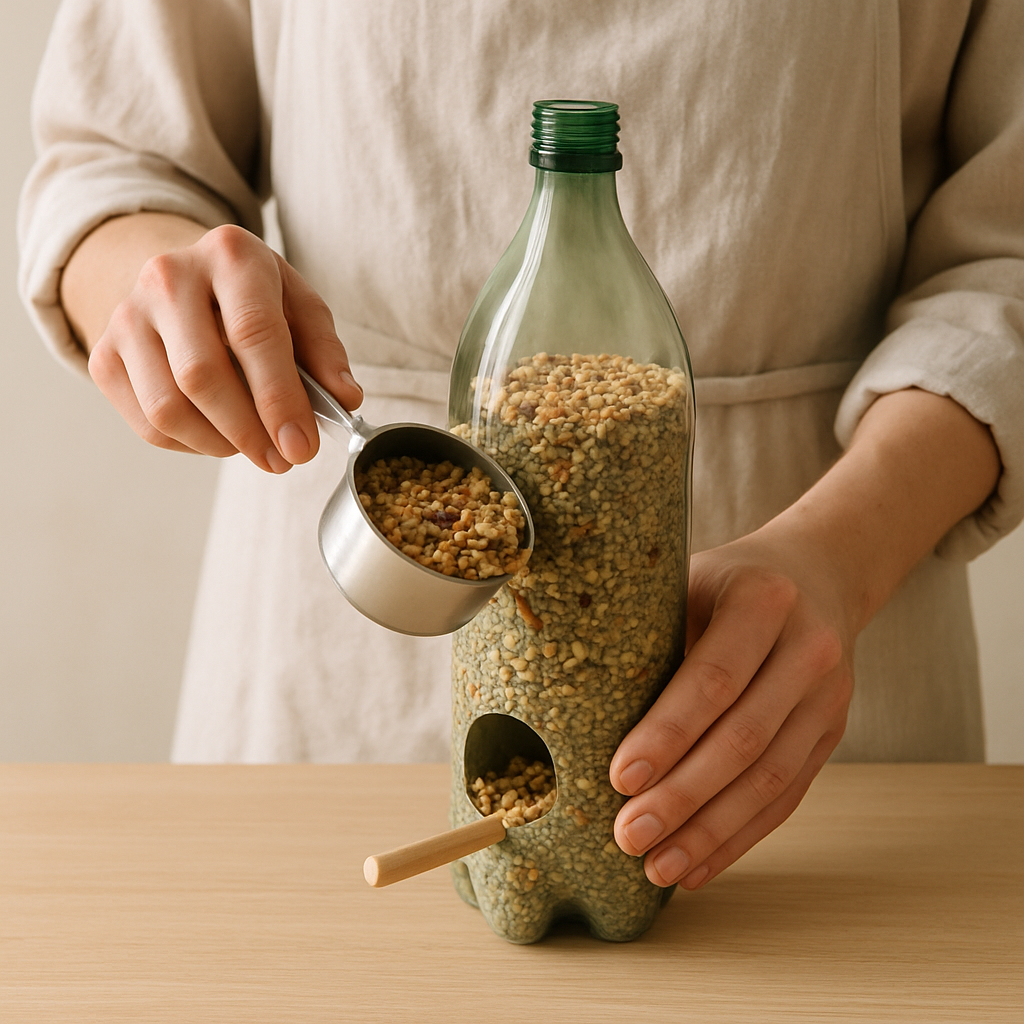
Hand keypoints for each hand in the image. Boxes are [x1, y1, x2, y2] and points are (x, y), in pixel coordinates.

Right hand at [86, 223, 361, 471]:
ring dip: (220, 445)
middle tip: (282, 460)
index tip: (302, 446)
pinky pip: (147, 423)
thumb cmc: (254, 299)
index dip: (279, 399)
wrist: (184, 279)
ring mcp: (127, 315)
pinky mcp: (104, 354)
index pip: (253, 333)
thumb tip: (345, 401)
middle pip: (202, 376)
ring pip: (168, 408)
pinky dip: (191, 446)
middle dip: (249, 432)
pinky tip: (219, 436)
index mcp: (231, 255)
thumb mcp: (300, 307)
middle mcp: (169, 277)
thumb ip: (325, 353)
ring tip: (254, 447)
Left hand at [608, 525, 853, 890]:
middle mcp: (809, 649)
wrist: (820, 572)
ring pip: (770, 778)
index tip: (620, 777)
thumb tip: (573, 701)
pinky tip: (698, 865)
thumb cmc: (728, 580)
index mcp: (764, 599)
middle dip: (682, 795)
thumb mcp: (689, 578)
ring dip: (710, 831)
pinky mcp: (831, 733)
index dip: (668, 732)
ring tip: (657, 866)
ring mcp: (829, 696)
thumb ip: (650, 629)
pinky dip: (740, 836)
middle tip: (627, 835)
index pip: (715, 678)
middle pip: (744, 737)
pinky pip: (788, 796)